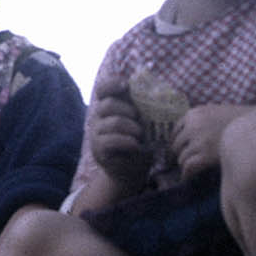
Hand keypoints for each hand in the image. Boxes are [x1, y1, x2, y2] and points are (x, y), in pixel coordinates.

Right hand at [88, 73, 152, 191]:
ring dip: (132, 127)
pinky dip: (128, 141)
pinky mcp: (98, 149)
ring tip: (141, 135)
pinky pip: (111, 140)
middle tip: (139, 120)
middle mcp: (98, 118)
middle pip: (108, 104)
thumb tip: (159, 90)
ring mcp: (96, 134)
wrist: (131, 171)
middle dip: (128, 110)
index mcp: (109, 107)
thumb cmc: (140, 143)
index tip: (126, 85)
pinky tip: (137, 145)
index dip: (112, 84)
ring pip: (113, 122)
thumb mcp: (143, 122)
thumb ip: (143, 107)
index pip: (103, 89)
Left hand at [171, 104, 245, 178]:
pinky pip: (188, 167)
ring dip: (185, 165)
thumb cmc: (238, 119)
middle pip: (176, 146)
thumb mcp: (216, 110)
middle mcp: (192, 127)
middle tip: (184, 161)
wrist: (253, 126)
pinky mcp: (205, 156)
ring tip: (190, 170)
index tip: (179, 149)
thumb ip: (201, 118)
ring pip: (181, 158)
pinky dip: (186, 174)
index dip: (176, 141)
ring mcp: (198, 142)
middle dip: (180, 154)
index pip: (175, 130)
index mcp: (193, 114)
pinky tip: (187, 178)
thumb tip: (190, 127)